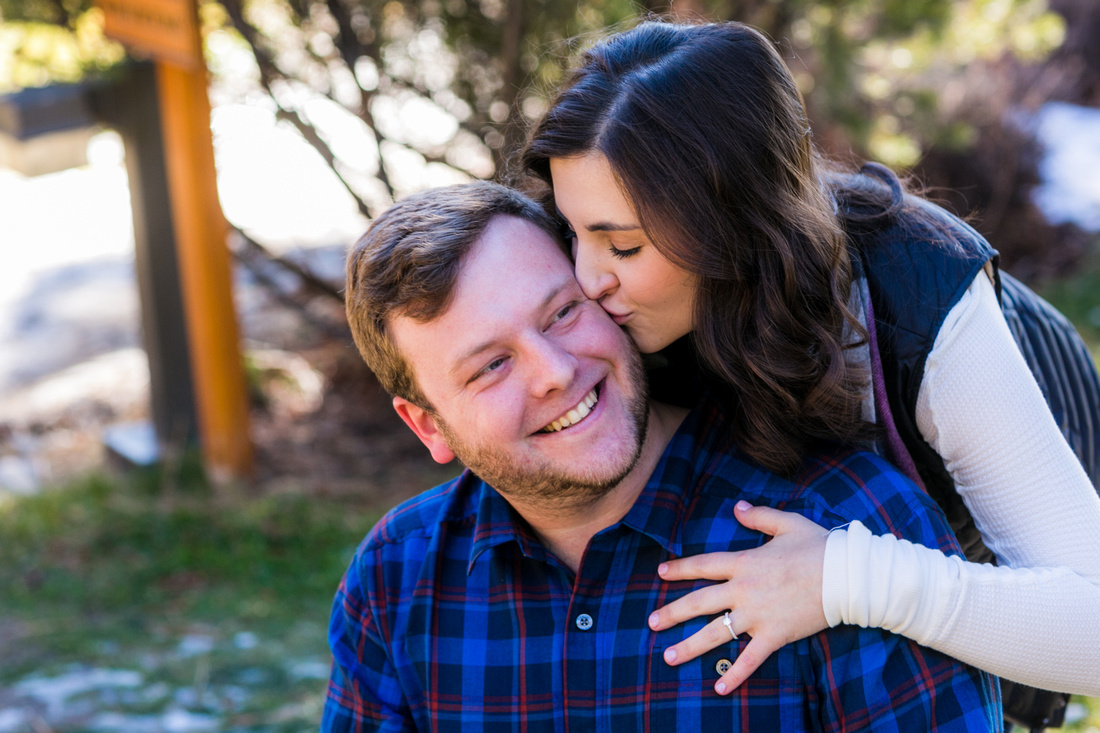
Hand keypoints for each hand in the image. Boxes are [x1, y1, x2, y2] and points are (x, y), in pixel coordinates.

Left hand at [648, 501, 830, 693]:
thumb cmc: (820, 547)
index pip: (703, 565)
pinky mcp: (774, 635)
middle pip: (699, 602)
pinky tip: (718, 686)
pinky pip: (750, 658)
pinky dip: (734, 673)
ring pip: (715, 633)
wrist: (847, 576)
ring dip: (690, 646)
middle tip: (652, 623)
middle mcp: (744, 590)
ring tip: (669, 656)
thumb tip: (737, 507)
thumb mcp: (787, 523)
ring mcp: (757, 615)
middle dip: (673, 613)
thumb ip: (759, 516)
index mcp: (745, 562)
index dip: (680, 569)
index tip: (660, 573)